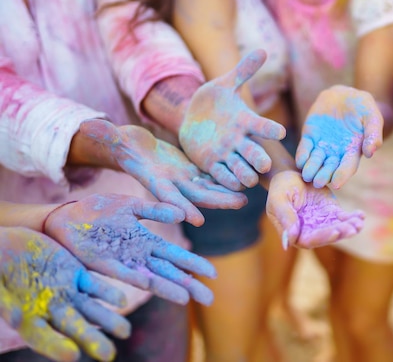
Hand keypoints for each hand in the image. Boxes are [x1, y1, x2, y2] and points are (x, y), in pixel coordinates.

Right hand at [0, 227, 129, 361]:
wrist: (6, 246)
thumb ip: (4, 302)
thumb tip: (18, 318)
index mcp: (28, 319)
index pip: (43, 338)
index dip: (56, 347)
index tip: (72, 356)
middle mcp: (51, 310)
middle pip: (74, 328)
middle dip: (92, 340)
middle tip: (109, 355)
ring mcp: (66, 292)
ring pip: (91, 309)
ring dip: (108, 319)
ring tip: (125, 331)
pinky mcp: (76, 273)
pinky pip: (94, 285)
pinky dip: (107, 292)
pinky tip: (122, 300)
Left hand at [44, 194, 216, 305]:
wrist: (66, 216)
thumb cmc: (98, 211)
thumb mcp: (132, 206)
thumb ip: (155, 210)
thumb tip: (182, 214)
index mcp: (147, 241)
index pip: (176, 256)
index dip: (193, 265)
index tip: (213, 274)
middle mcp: (139, 255)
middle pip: (169, 272)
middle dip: (190, 284)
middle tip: (210, 299)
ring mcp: (123, 262)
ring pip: (151, 278)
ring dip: (168, 288)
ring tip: (187, 299)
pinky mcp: (104, 264)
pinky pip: (125, 274)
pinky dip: (139, 281)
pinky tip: (149, 285)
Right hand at [82, 119, 247, 225]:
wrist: (132, 147)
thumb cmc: (120, 143)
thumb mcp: (114, 138)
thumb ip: (107, 135)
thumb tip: (90, 126)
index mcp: (152, 180)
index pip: (166, 196)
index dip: (179, 206)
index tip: (195, 218)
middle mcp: (170, 184)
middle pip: (195, 196)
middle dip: (216, 200)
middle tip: (238, 203)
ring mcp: (182, 179)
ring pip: (207, 189)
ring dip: (225, 194)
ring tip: (246, 197)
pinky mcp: (190, 171)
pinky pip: (210, 178)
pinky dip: (224, 181)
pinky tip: (242, 180)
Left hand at [179, 49, 285, 189]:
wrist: (194, 117)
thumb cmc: (214, 100)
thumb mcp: (224, 84)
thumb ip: (243, 71)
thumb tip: (263, 50)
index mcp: (245, 121)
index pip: (262, 126)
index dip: (270, 129)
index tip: (280, 132)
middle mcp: (240, 141)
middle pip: (255, 153)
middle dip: (259, 159)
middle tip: (264, 164)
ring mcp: (227, 154)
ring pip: (242, 169)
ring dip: (245, 174)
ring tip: (248, 179)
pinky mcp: (212, 164)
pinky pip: (222, 176)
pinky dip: (227, 181)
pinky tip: (231, 184)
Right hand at [265, 170, 364, 247]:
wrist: (290, 175)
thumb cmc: (280, 188)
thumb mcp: (279, 201)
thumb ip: (285, 218)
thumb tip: (290, 240)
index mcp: (295, 233)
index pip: (309, 240)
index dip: (322, 237)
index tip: (335, 231)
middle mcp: (310, 231)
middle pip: (327, 236)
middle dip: (340, 232)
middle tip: (352, 228)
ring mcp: (322, 223)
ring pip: (338, 228)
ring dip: (349, 227)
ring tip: (358, 223)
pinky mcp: (332, 213)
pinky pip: (344, 218)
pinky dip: (353, 218)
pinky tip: (361, 215)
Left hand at [296, 86, 382, 189]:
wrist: (343, 95)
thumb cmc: (362, 107)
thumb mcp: (372, 117)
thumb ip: (373, 133)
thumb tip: (370, 153)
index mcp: (353, 151)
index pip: (347, 167)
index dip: (342, 175)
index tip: (337, 183)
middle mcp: (337, 153)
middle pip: (330, 168)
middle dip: (324, 176)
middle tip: (318, 182)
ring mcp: (322, 146)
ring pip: (315, 161)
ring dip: (311, 169)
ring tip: (307, 175)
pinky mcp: (310, 137)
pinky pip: (305, 148)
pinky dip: (302, 155)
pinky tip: (300, 161)